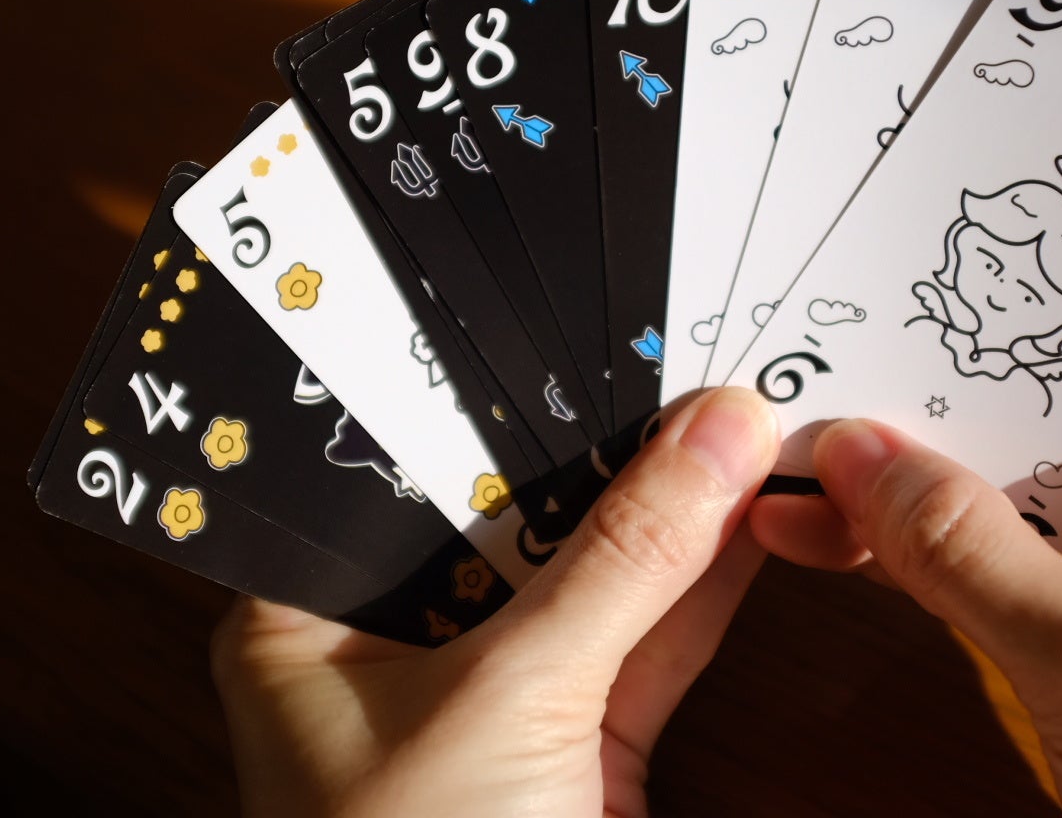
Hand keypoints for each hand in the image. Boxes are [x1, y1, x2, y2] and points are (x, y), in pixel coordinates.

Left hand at [211, 387, 778, 817]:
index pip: (405, 462)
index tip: (574, 316)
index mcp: (312, 618)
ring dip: (670, 501)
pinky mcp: (580, 745)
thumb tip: (715, 436)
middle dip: (598, 434)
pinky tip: (749, 508)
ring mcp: (496, 696)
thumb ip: (623, 563)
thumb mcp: (511, 698)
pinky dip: (703, 581)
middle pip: (512, 506)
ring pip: (594, 568)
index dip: (491, 388)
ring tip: (738, 407)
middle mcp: (398, 645)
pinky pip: (648, 636)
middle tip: (675, 344)